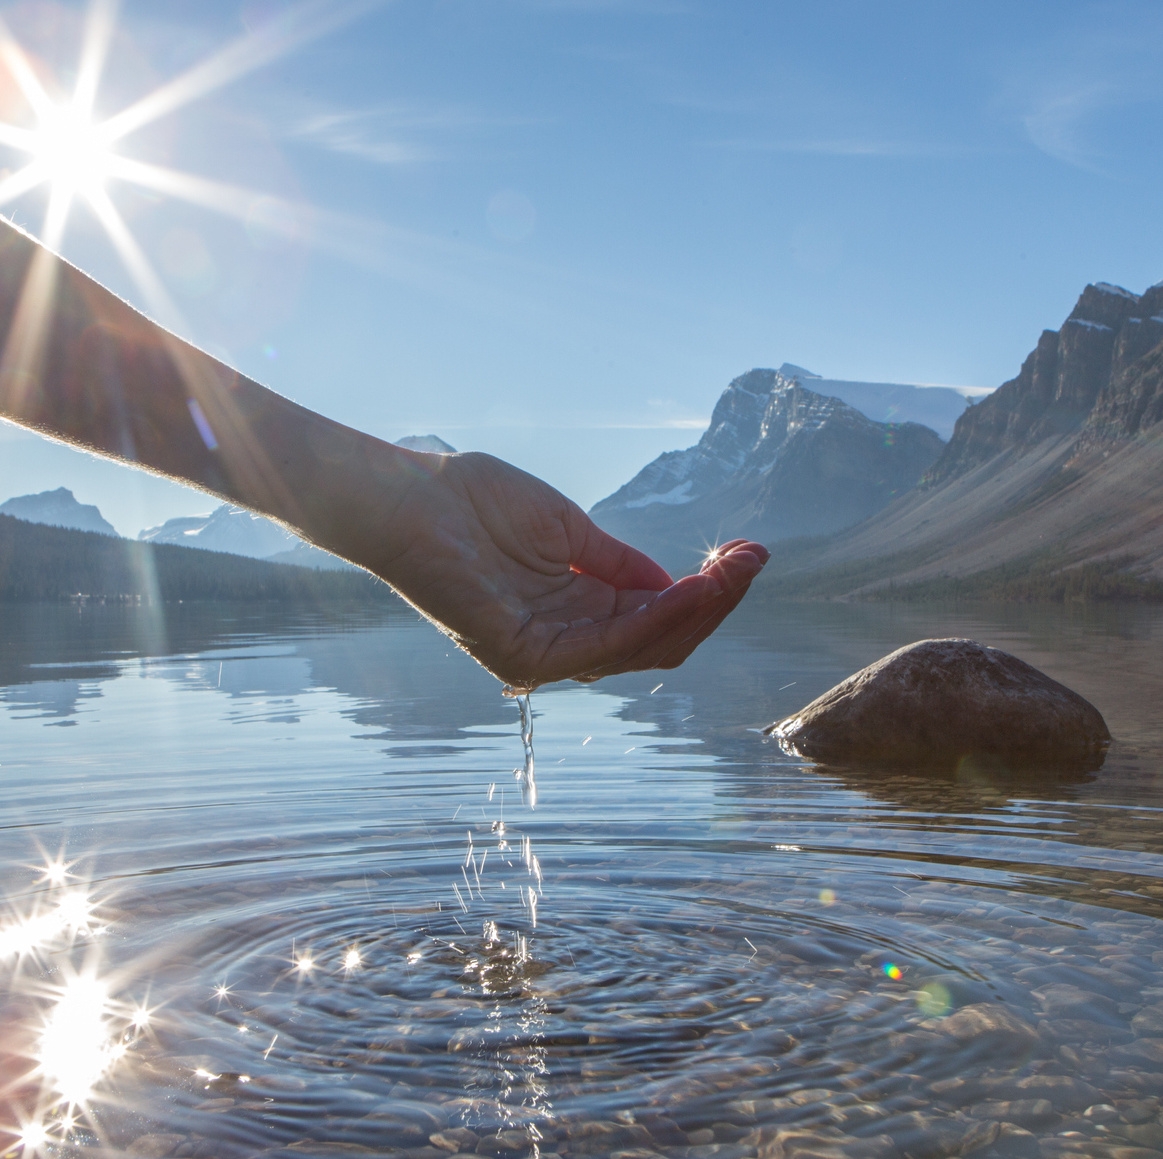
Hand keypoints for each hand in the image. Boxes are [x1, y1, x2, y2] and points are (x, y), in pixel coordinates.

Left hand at [352, 451, 766, 691]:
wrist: (409, 498)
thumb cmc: (473, 504)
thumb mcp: (568, 530)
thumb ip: (618, 562)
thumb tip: (677, 583)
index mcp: (574, 611)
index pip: (655, 617)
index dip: (704, 592)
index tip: (747, 554)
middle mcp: (564, 641)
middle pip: (660, 640)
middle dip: (713, 602)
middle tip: (753, 560)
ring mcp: (545, 654)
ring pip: (643, 647)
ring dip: (697, 610)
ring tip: (733, 572)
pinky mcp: (527, 656)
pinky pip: (607, 645)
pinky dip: (655, 619)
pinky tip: (690, 589)